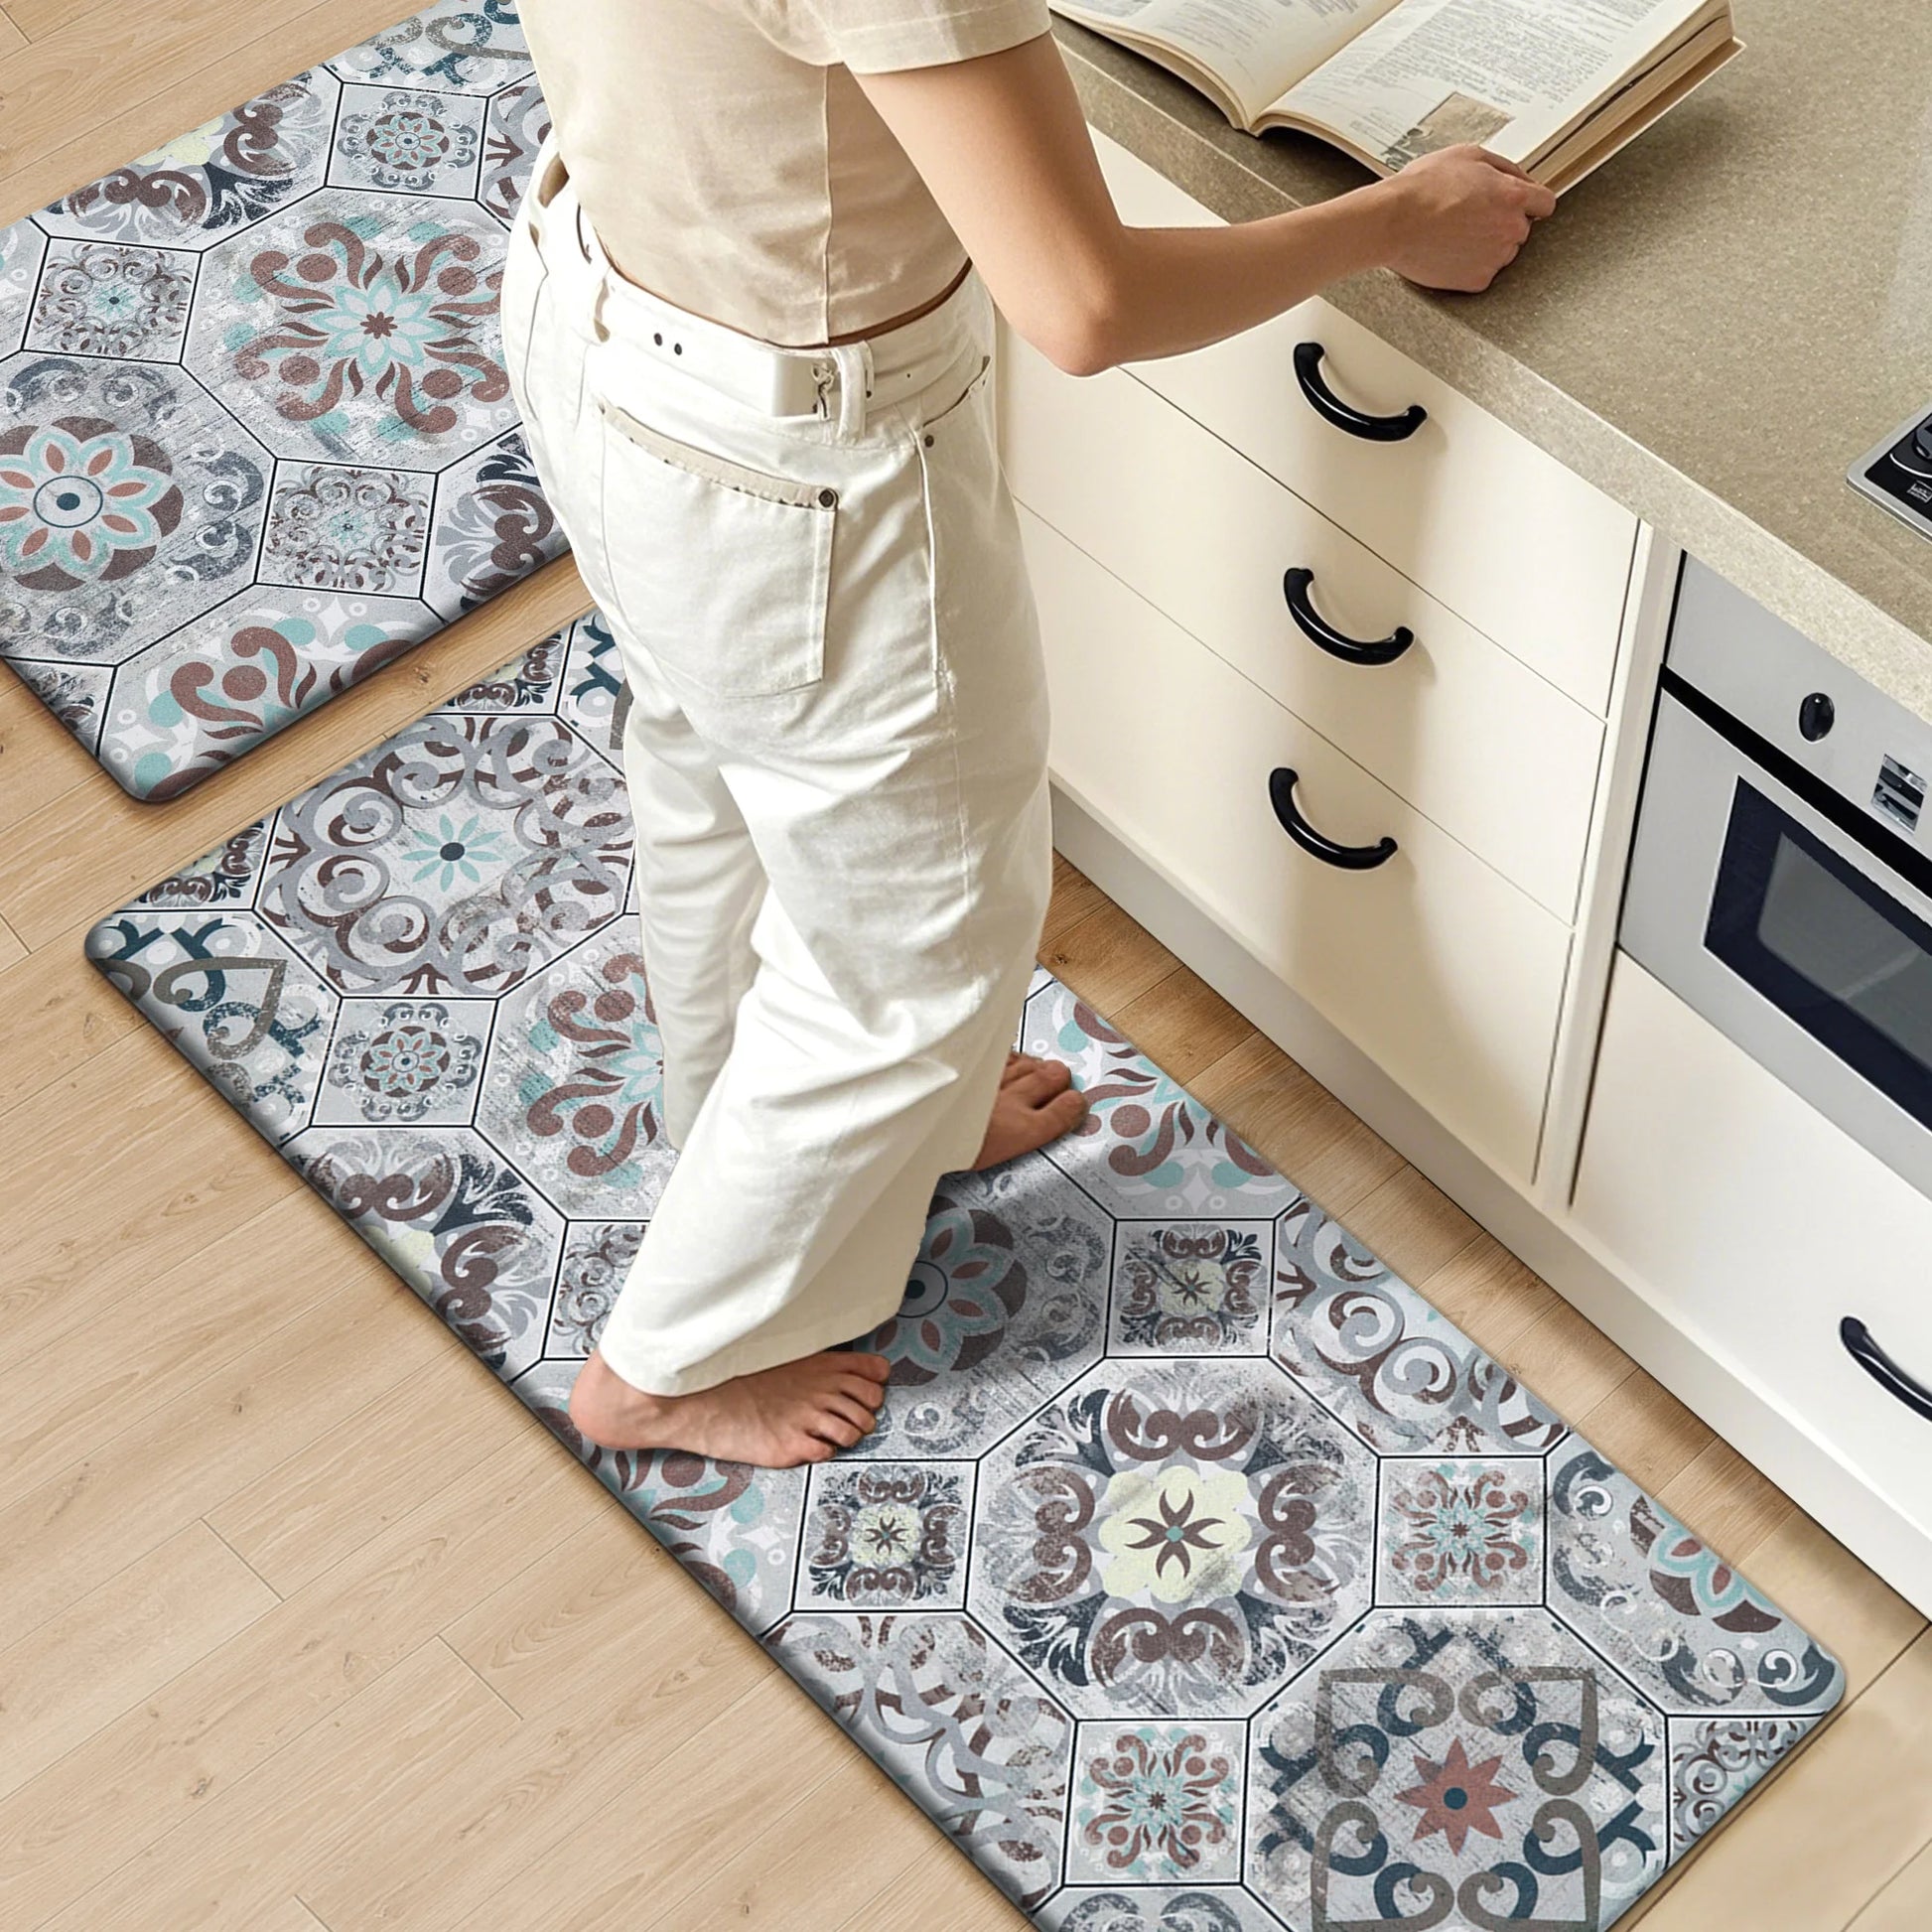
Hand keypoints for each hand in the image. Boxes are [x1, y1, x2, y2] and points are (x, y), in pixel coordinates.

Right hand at [1373, 145, 1556, 292]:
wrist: (1394, 221)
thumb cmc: (1424, 187)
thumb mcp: (1469, 155)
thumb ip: (1504, 167)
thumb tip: (1521, 179)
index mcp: (1513, 196)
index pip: (1546, 203)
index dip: (1531, 202)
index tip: (1520, 205)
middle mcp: (1510, 229)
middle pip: (1520, 229)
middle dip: (1502, 222)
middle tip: (1470, 216)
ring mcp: (1495, 258)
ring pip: (1501, 252)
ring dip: (1486, 245)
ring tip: (1454, 233)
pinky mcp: (1477, 280)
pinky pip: (1482, 272)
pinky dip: (1469, 265)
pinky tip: (1449, 251)